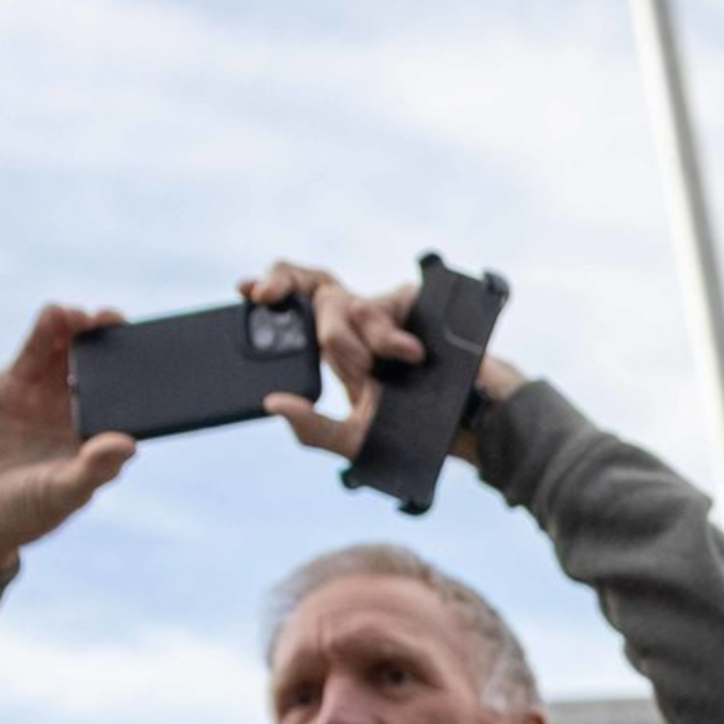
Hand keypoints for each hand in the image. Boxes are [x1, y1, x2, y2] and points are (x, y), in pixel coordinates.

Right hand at [0, 305, 136, 572]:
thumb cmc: (22, 512)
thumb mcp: (60, 494)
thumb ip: (92, 469)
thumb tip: (129, 444)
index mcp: (99, 440)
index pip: (130, 403)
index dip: (142, 378)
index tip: (155, 356)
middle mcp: (76, 414)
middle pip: (103, 371)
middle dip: (112, 345)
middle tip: (118, 323)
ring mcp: (44, 396)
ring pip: (69, 354)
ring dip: (80, 331)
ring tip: (87, 317)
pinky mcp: (12, 385)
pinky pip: (35, 352)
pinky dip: (46, 331)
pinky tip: (57, 314)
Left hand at [245, 261, 524, 465]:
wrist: (476, 430)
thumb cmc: (420, 434)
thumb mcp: (356, 441)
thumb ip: (313, 429)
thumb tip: (273, 403)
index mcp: (338, 348)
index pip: (297, 305)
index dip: (271, 288)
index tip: (247, 292)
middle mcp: (358, 324)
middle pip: (312, 282)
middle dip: (288, 291)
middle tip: (271, 299)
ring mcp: (387, 312)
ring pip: (342, 302)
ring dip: (348, 343)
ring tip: (373, 372)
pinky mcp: (415, 306)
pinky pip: (383, 305)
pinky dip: (386, 336)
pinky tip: (406, 356)